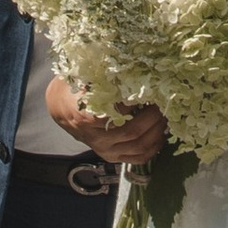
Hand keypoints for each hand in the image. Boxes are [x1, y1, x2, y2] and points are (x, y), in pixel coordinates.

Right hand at [45, 74, 165, 166]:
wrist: (61, 109)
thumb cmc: (75, 88)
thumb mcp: (83, 76)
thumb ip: (103, 76)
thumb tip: (132, 68)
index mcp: (86, 116)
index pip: (116, 113)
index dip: (136, 103)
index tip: (149, 90)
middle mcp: (95, 138)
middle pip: (131, 131)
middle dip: (153, 117)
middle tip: (164, 103)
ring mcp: (104, 150)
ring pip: (138, 147)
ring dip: (157, 132)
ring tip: (165, 116)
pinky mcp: (112, 157)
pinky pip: (138, 159)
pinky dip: (153, 148)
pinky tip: (161, 135)